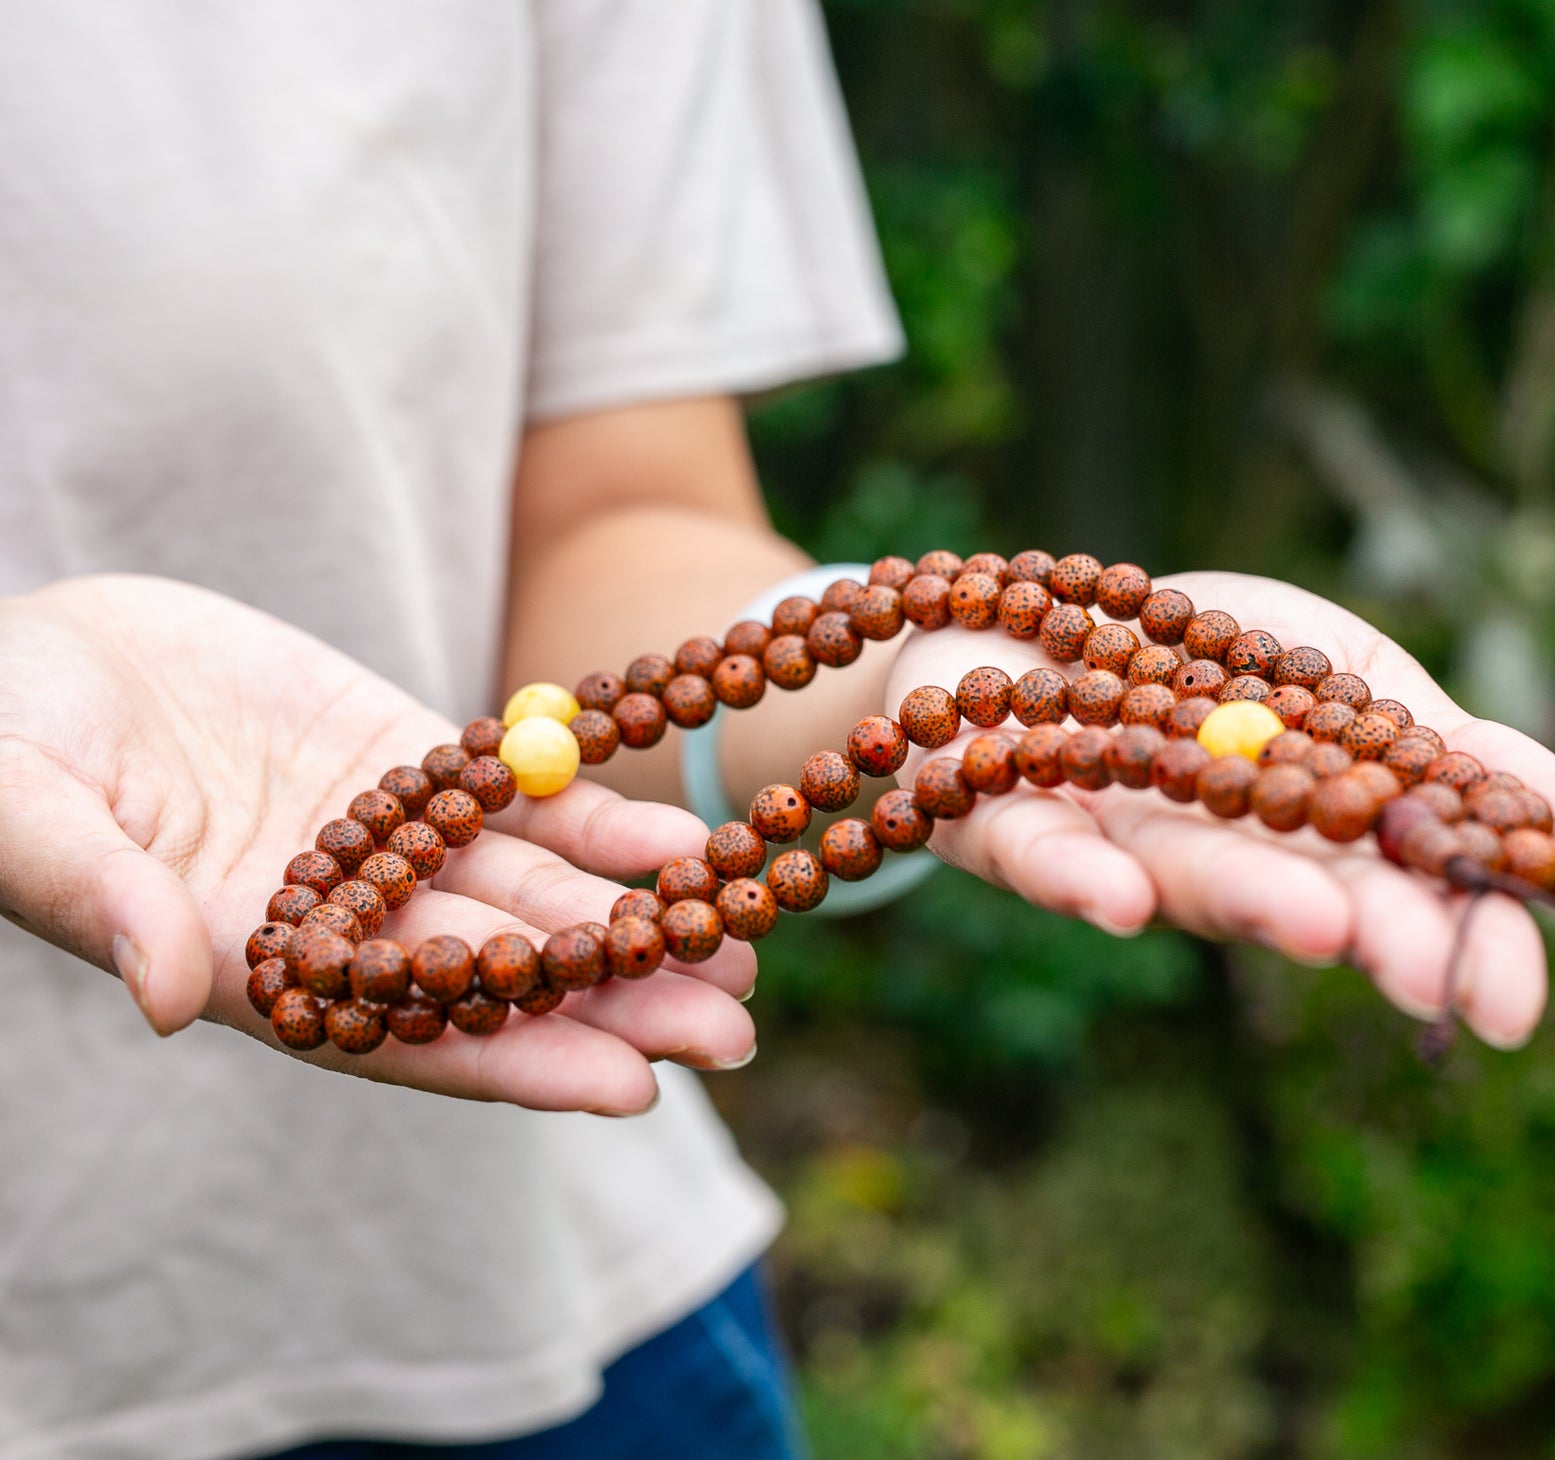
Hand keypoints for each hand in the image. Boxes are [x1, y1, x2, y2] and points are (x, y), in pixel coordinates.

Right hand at [0, 575, 755, 1112]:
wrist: (26, 651)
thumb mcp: (23, 815)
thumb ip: (99, 898)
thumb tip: (166, 993)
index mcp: (254, 967)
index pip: (406, 1034)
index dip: (515, 1063)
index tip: (629, 1091)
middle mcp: (342, 918)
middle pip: (498, 973)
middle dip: (614, 1001)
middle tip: (733, 1026)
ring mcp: (380, 839)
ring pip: (529, 890)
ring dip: (635, 916)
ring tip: (741, 942)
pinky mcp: (399, 761)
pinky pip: (515, 798)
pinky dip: (595, 817)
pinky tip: (681, 838)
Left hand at [886, 571, 1554, 1048]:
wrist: (1019, 617)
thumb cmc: (1198, 660)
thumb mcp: (1342, 676)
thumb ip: (1438, 745)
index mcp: (1309, 826)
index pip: (1399, 887)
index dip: (1456, 942)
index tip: (1514, 1003)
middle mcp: (1217, 850)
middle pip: (1299, 893)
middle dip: (1369, 933)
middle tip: (1439, 980)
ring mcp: (1110, 835)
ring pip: (1183, 875)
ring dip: (1254, 901)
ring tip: (1324, 925)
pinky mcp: (1000, 816)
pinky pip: (1036, 853)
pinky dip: (1077, 875)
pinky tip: (1122, 899)